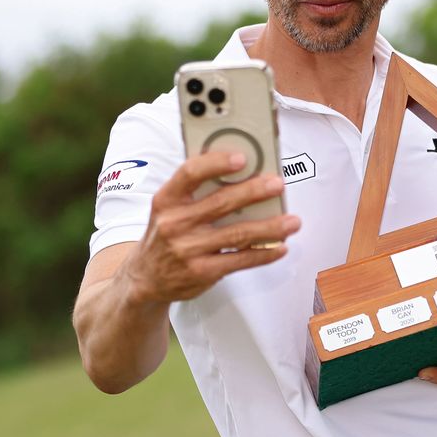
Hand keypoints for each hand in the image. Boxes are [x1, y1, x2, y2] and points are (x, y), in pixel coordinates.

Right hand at [119, 150, 299, 303]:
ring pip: (237, 234)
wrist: (144, 279)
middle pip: (221, 203)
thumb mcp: (168, 208)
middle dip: (254, 192)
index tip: (242, 157)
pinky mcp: (201, 272)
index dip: (216, 163)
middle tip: (278, 185)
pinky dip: (264, 254)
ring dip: (270, 227)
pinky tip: (280, 247)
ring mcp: (188, 250)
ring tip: (292, 221)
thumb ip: (196, 191)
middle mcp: (175, 223)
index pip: (190, 173)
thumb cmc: (165, 234)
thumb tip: (241, 171)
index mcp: (166, 199)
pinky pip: (240, 261)